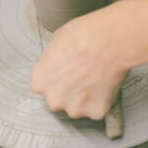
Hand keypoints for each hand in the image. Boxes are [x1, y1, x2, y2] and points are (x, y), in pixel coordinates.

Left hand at [30, 3, 129, 119]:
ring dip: (86, 98)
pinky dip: (103, 100)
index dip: (57, 78)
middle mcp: (53, 100)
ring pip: (79, 107)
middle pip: (59, 99)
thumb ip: (51, 62)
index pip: (44, 85)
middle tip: (83, 75)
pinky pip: (98, 109)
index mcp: (39, 82)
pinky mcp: (95, 112)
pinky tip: (107, 83)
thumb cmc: (81, 35)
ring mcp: (74, 109)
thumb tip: (58, 66)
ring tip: (97, 78)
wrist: (108, 42)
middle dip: (69, 92)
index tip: (67, 70)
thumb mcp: (55, 42)